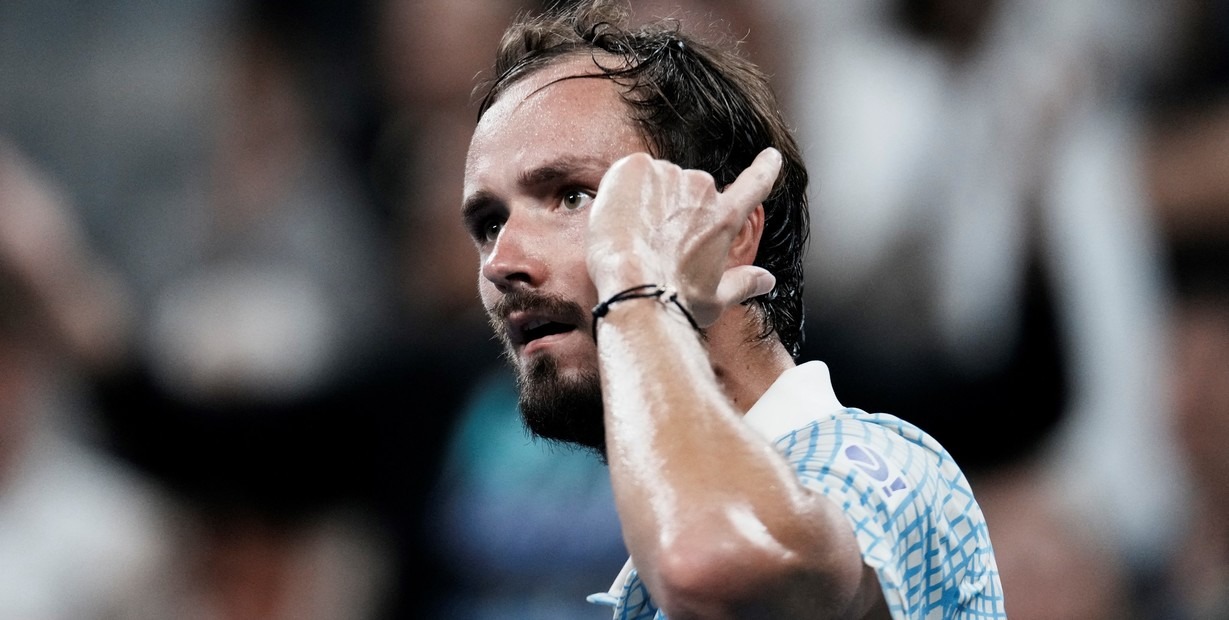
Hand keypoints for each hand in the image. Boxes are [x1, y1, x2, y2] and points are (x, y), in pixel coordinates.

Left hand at [586, 147, 782, 326]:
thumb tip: (766, 281)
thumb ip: (744, 283)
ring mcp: (670, 174)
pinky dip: (622, 191)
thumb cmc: (672, 300)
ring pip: (658, 180)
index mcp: (725, 218)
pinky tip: (619, 219)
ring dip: (647, 200)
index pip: (754, 185)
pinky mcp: (637, 167)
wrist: (632, 289)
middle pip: (690, 190)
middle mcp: (703, 190)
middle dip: (675, 209)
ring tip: (634, 235)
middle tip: (654, 242)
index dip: (764, 169)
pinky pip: (630, 172)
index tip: (771, 157)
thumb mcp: (715, 299)